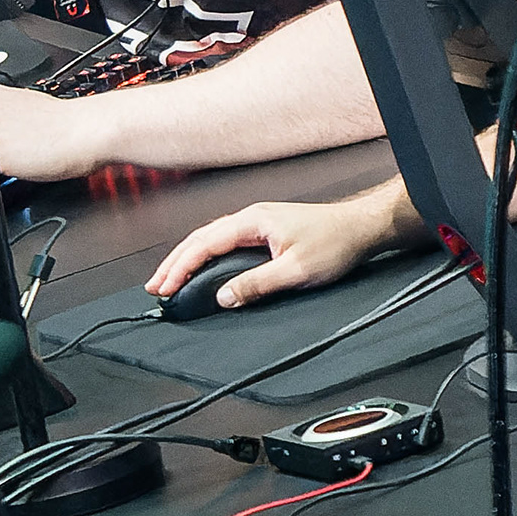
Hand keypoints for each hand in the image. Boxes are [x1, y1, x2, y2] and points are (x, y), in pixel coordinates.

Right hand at [147, 194, 387, 310]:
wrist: (360, 228)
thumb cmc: (335, 243)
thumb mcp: (295, 271)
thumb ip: (257, 285)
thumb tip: (224, 297)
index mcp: (254, 221)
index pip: (205, 244)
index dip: (181, 267)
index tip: (164, 288)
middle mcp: (252, 217)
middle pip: (201, 238)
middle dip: (175, 263)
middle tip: (156, 287)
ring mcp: (257, 222)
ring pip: (211, 239)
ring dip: (188, 259)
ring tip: (169, 279)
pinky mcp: (264, 231)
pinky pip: (225, 241)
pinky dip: (206, 255)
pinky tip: (201, 268)